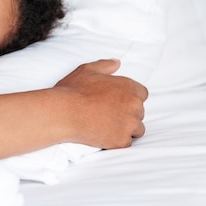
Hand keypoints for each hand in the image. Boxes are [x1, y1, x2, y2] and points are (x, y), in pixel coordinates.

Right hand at [0, 59, 147, 158]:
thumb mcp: (87, 70)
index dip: (129, 98)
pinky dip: (117, 141)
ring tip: (108, 127)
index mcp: (128, 86)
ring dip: (126, 128)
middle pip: (139, 112)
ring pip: (137, 129)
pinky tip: (104, 135)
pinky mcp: (122, 140)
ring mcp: (129, 124)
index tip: (117, 103)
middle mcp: (133, 104)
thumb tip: (116, 63)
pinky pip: (126, 142)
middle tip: (108, 115)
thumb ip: (104, 65)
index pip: (142, 94)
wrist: (64, 113)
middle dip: (127, 114)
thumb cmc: (73, 91)